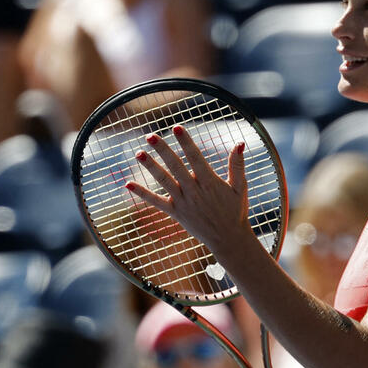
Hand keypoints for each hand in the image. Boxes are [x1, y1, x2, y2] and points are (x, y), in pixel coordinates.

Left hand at [126, 125, 251, 256]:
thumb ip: (237, 165)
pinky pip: (156, 202)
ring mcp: (183, 203)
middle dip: (163, 151)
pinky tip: (128, 184)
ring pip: (164, 182)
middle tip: (150, 136)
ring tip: (138, 153)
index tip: (176, 127)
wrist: (228, 239)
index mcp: (210, 183)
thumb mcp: (240, 187)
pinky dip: (142, 194)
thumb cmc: (235, 211)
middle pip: (176, 167)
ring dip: (151, 167)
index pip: (196, 158)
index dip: (186, 143)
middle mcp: (194, 192)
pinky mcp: (175, 213)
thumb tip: (239, 143)